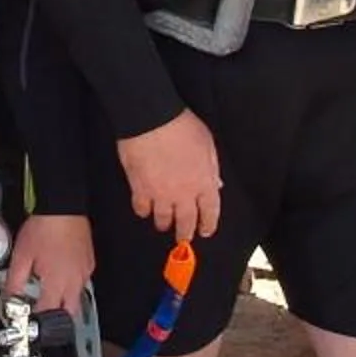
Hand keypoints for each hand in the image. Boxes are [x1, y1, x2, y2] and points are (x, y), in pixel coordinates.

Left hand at [5, 212, 95, 313]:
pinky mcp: (90, 262)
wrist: (62, 206)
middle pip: (69, 312)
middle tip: (41, 309)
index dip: (37, 319)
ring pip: (78, 297)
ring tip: (49, 288)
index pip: (48, 312)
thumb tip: (10, 296)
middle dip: (56, 314)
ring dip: (64, 298)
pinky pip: (83, 281)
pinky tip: (60, 272)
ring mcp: (85, 272)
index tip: (30, 317)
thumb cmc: (44, 227)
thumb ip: (15, 281)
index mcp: (57, 282)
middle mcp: (74, 281)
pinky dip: (72, 283)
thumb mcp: (21, 256)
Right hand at [117, 110, 220, 241]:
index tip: (206, 230)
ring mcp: (161, 194)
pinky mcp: (140, 189)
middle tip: (184, 237)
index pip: (210, 212)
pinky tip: (144, 208)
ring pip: (163, 220)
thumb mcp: (207, 143)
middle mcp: (184, 193)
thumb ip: (211, 167)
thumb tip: (215, 184)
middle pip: (186, 222)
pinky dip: (143, 210)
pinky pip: (141, 209)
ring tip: (163, 224)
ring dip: (164, 223)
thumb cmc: (181, 125)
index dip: (209, 224)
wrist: (152, 119)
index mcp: (204, 182)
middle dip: (186, 233)